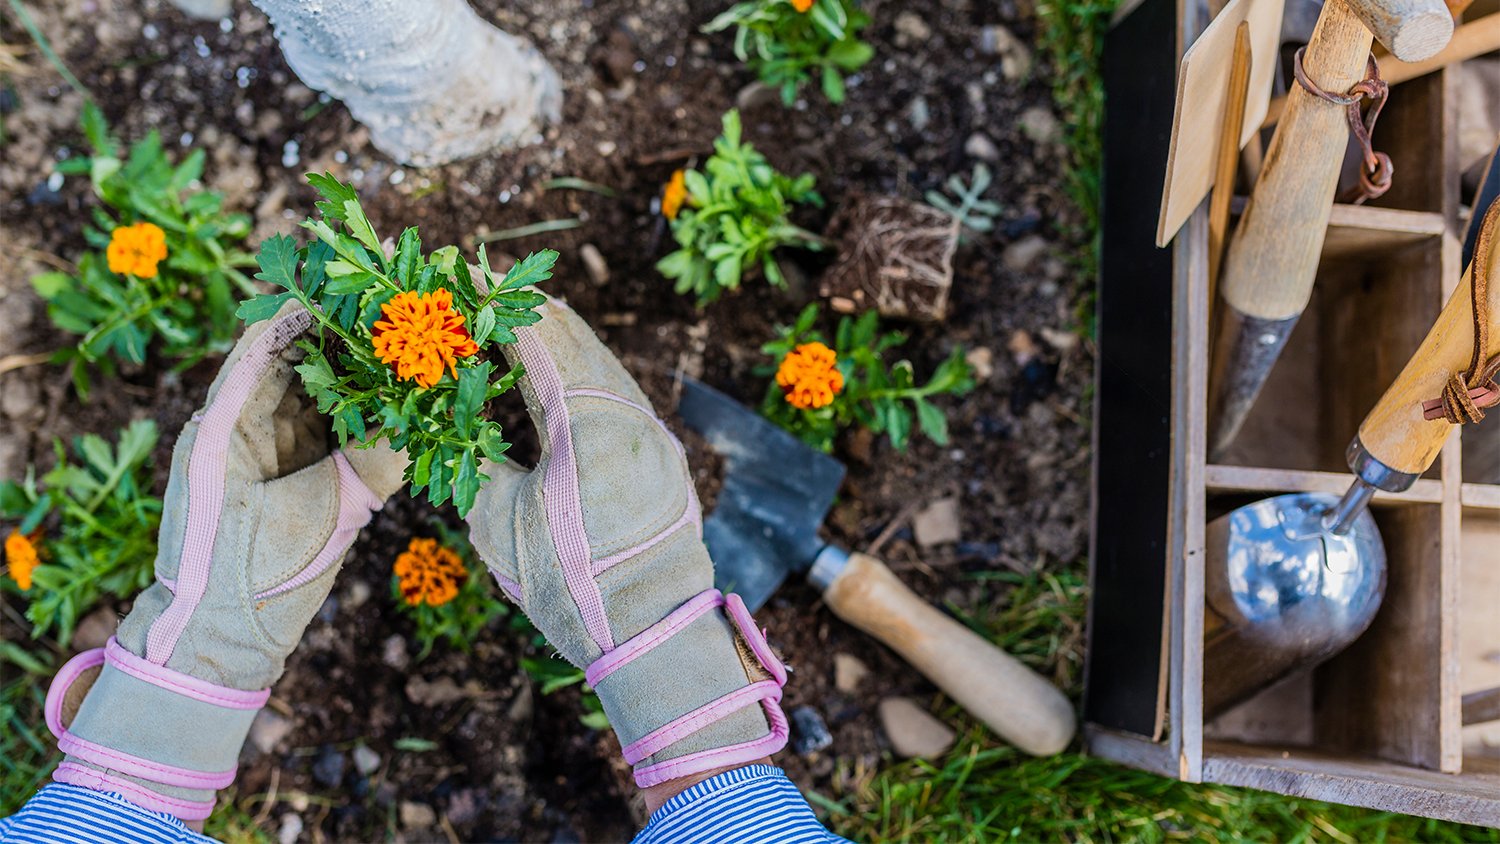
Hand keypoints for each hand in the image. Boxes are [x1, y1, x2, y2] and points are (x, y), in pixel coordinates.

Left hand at [45, 304, 405, 819]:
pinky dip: (364, 414)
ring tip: (414, 348)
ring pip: (319, 393)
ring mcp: (265, 452)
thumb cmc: (252, 579)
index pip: (269, 343)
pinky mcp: (290, 477)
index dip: (315, 309)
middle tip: (405, 311)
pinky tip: (405, 400)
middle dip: (349, 337)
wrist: (223, 643)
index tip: (364, 281)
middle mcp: (240, 428)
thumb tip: (428, 414)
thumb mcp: (320, 516)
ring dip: (361, 374)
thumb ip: (373, 465)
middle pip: (299, 362)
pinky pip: (330, 430)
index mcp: (224, 425)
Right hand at [466, 296, 788, 786]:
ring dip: (559, 336)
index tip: (459, 274)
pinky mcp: (663, 454)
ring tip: (518, 317)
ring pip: (602, 359)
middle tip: (481, 286)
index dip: (493, 301)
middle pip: (575, 336)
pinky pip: (620, 390)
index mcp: (588, 419)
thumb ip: (478, 461)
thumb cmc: (571, 585)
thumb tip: (461, 426)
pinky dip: (584, 369)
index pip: (537, 335)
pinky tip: (563, 373)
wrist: (655, 635)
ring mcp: (654, 431)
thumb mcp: (498, 524)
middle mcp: (630, 412)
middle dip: (525, 308)